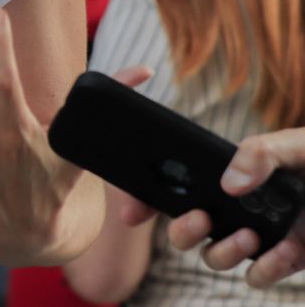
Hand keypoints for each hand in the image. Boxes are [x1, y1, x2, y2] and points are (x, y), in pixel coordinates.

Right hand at [119, 128, 304, 287]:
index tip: (130, 213)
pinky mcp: (290, 256)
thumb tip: (229, 185)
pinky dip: (264, 268)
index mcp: (230, 174)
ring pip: (217, 256)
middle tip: (199, 220)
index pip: (175, 186)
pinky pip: (260, 274)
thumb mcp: (293, 143)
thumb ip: (259, 153)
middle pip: (187, 229)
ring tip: (246, 236)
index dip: (144, 200)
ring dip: (222, 251)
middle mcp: (238, 205)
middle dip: (181, 231)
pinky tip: (278, 252)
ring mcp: (262, 232)